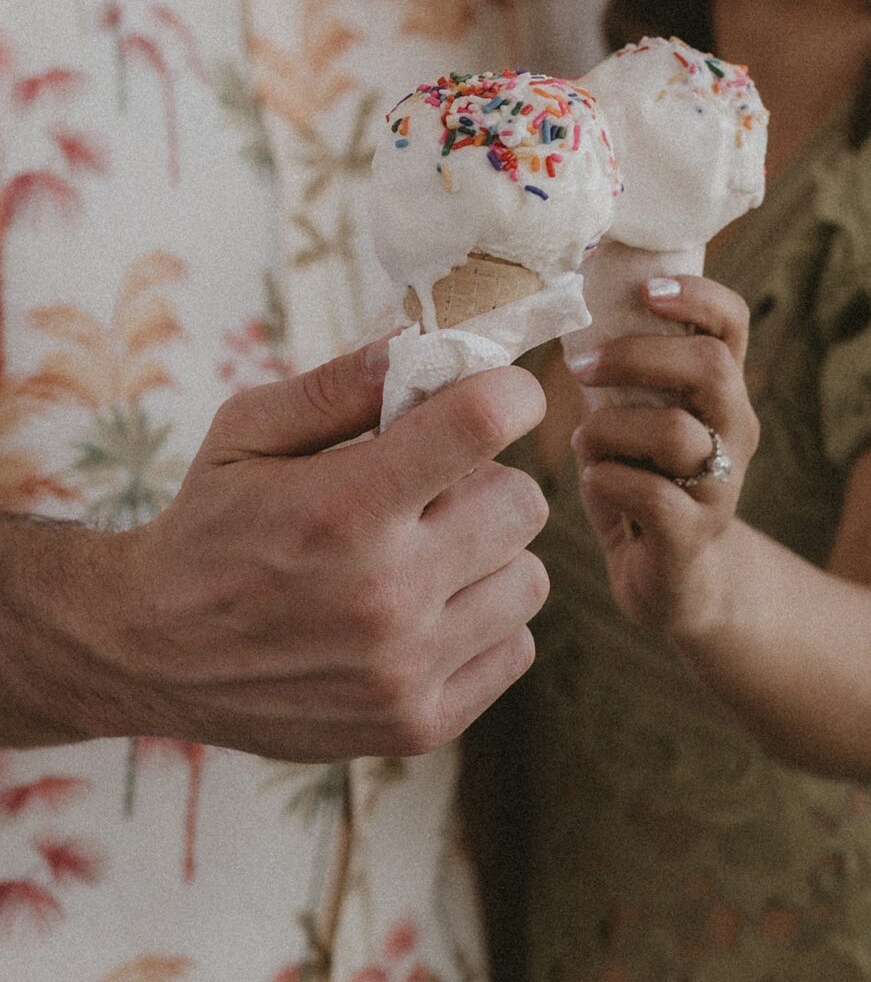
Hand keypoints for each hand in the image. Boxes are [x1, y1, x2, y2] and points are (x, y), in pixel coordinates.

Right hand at [1, 341, 548, 759]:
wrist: (150, 650)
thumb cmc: (209, 524)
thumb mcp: (250, 429)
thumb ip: (344, 383)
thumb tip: (428, 337)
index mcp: (344, 506)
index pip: (483, 424)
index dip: (509, 396)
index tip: (500, 397)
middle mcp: (385, 593)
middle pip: (524, 503)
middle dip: (488, 481)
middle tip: (436, 490)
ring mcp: (405, 668)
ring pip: (530, 578)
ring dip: (490, 556)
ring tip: (428, 553)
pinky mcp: (417, 724)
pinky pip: (516, 646)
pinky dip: (482, 623)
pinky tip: (425, 612)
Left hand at [568, 276, 757, 639]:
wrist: (677, 582)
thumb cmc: (643, 479)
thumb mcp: (637, 415)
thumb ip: (622, 370)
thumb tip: (566, 303)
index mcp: (720, 389)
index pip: (731, 322)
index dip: (696, 295)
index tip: (645, 290)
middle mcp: (735, 430)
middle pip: (711, 366)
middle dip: (637, 357)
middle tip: (583, 368)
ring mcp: (721, 485)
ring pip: (677, 432)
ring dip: (610, 428)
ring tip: (584, 443)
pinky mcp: (694, 536)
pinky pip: (654, 496)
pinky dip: (607, 481)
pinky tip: (594, 483)